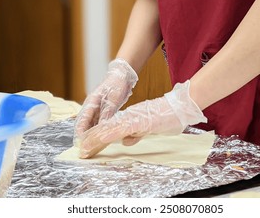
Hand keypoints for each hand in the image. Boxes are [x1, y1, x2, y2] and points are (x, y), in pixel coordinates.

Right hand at [74, 58, 137, 143]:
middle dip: (83, 138)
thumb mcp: (112, 100)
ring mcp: (96, 109)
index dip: (80, 134)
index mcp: (90, 103)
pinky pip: (98, 123)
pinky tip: (103, 138)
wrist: (121, 75)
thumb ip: (107, 114)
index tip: (81, 145)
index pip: (81, 121)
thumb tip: (102, 128)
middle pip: (83, 125)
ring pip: (91, 125)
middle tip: (86, 151)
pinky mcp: (103, 110)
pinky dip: (99, 131)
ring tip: (93, 148)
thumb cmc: (116, 84)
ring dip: (91, 135)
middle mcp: (91, 107)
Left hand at [78, 80, 206, 157]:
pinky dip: (110, 133)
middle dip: (93, 140)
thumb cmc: (166, 117)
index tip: (88, 146)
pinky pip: (122, 128)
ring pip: (110, 128)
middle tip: (82, 151)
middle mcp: (128, 117)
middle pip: (106, 129)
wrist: (177, 107)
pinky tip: (101, 138)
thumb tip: (125, 141)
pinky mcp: (139, 120)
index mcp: (130, 119)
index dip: (98, 137)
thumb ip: (136, 134)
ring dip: (97, 138)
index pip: (110, 128)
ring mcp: (132, 118)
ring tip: (85, 147)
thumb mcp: (148, 128)